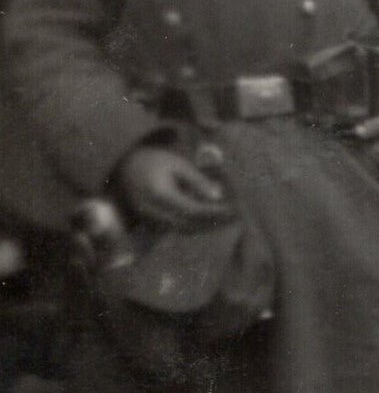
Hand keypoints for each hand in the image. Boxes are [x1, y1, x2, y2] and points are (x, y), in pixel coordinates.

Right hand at [117, 145, 231, 229]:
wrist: (126, 168)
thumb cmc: (155, 162)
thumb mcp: (178, 165)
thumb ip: (197, 181)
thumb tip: (218, 197)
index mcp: (159, 195)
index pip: (192, 210)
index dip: (215, 213)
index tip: (236, 210)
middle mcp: (153, 212)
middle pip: (190, 225)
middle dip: (215, 223)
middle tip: (238, 216)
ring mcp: (151, 221)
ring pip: (185, 230)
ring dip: (208, 226)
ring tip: (230, 218)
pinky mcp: (153, 224)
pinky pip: (178, 228)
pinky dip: (197, 225)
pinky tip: (214, 218)